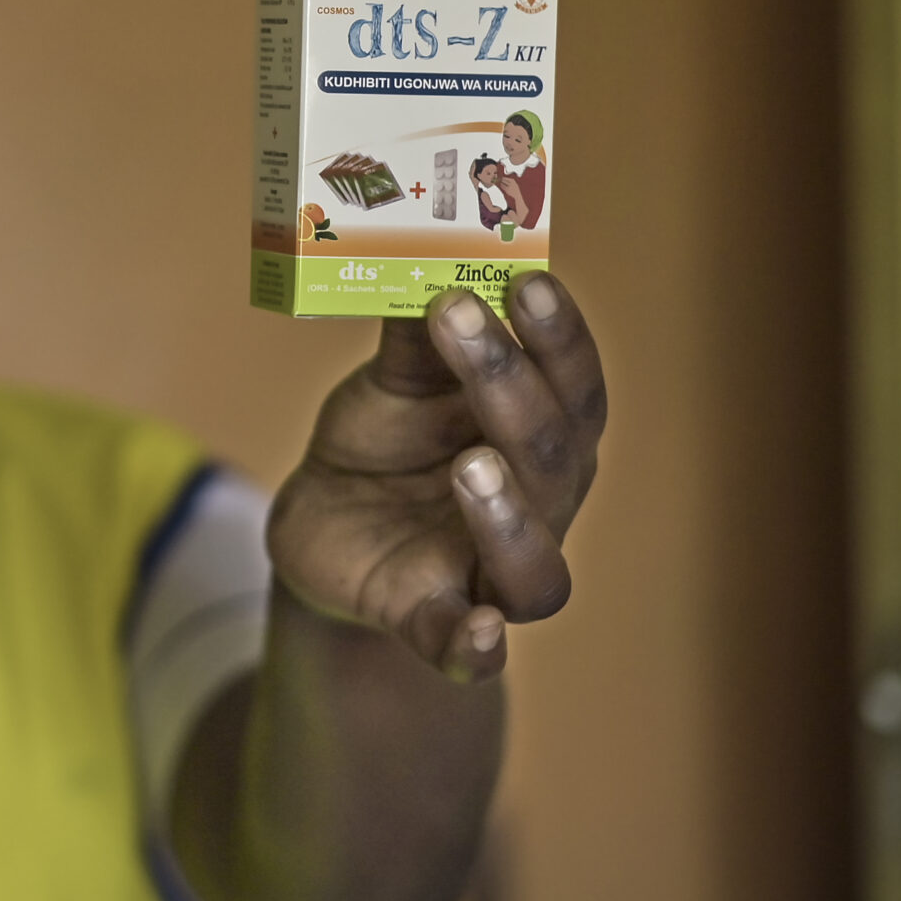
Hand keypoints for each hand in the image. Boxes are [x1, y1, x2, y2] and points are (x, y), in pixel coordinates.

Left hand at [267, 273, 604, 681]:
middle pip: (555, 459)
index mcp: (538, 438)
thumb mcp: (390, 386)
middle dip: (513, 388)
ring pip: (535, 564)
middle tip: (464, 319)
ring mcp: (489, 572)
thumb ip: (413, 340)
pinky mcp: (432, 617)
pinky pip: (465, 647)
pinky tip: (479, 634)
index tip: (527, 279)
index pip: (574, 388)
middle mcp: (538, 508)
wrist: (326, 525)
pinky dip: (476, 645)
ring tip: (472, 464)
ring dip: (509, 515)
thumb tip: (417, 253)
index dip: (559, 336)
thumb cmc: (383, 443)